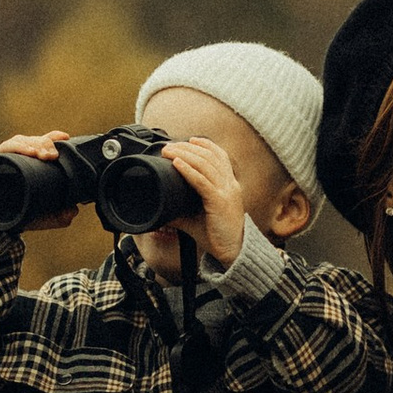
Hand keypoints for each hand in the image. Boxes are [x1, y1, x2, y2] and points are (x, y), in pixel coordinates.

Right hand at [0, 132, 83, 230]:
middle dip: (46, 144)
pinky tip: (29, 153)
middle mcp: (18, 157)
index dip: (54, 137)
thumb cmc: (20, 214)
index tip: (65, 137)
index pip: (43, 143)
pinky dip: (18, 147)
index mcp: (31, 163)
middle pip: (33, 140)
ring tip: (43, 155)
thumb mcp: (45, 216)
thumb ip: (62, 214)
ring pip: (20, 141)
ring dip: (34, 144)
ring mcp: (5, 157)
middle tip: (53, 156)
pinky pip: (5, 148)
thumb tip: (73, 210)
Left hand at [147, 134, 246, 266]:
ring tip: (168, 151)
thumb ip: (181, 208)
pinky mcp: (220, 202)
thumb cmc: (216, 234)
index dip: (205, 145)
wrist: (232, 252)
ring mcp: (226, 192)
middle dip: (188, 147)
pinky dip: (188, 170)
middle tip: (169, 146)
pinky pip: (202, 181)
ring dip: (184, 154)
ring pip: (205, 164)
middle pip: (209, 156)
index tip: (188, 140)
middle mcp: (230, 185)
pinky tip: (177, 164)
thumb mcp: (198, 217)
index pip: (220, 156)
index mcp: (229, 185)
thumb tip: (160, 206)